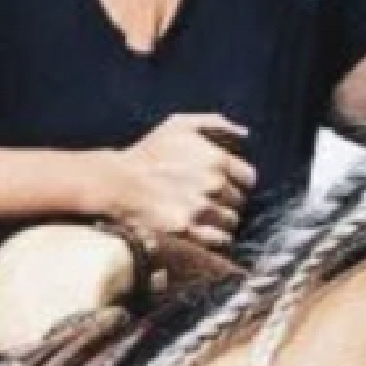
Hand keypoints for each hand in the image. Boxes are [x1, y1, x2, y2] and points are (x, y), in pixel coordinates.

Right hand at [106, 114, 254, 251]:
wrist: (117, 183)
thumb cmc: (149, 153)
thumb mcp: (180, 125)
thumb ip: (216, 123)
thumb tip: (245, 135)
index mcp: (216, 159)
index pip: (248, 178)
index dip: (236, 181)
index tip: (220, 184)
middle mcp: (213, 185)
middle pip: (239, 203)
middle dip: (225, 201)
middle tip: (205, 200)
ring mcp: (201, 211)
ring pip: (230, 223)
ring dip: (219, 221)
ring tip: (200, 216)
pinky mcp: (187, 232)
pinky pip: (219, 241)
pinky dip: (213, 238)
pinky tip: (199, 230)